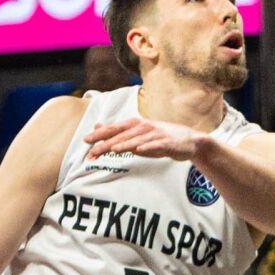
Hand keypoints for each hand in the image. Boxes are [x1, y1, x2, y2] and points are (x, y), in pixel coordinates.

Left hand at [85, 116, 203, 162]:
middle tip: (93, 150)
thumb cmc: (159, 138)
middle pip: (124, 134)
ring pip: (138, 139)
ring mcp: (157, 134)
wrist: (188, 141)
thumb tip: (96, 126)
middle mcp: (145, 127)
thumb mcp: (137, 134)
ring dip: (125, 144)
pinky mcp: (168, 142)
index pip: (115, 128)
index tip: (86, 140)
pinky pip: (157, 145)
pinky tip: (140, 150)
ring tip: (113, 149)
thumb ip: (117, 131)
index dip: (100, 134)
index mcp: (136, 124)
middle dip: (108, 142)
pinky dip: (148, 147)